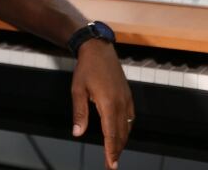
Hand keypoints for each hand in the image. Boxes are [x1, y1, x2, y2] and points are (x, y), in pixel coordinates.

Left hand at [71, 39, 133, 169]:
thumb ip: (79, 113)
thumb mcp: (77, 90)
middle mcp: (121, 103)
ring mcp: (126, 98)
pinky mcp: (127, 94)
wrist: (98, 49)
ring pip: (126, 126)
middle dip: (117, 150)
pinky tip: (121, 132)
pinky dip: (126, 128)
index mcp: (108, 103)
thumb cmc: (86, 68)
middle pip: (121, 133)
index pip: (111, 133)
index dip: (111, 151)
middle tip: (112, 164)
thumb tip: (78, 133)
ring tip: (115, 152)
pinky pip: (130, 117)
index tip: (111, 164)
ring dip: (121, 140)